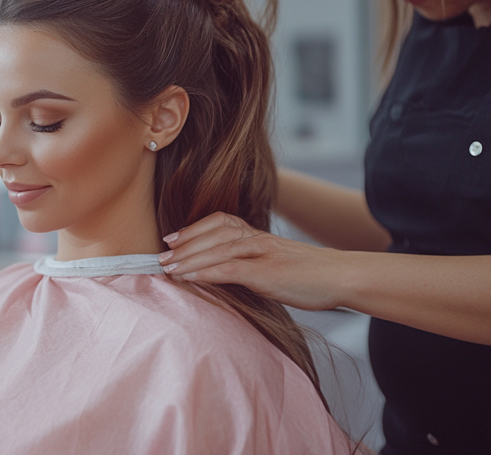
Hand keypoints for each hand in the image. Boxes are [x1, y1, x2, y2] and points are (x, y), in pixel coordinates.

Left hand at [158, 212, 345, 310]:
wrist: (342, 277)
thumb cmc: (308, 275)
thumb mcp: (275, 263)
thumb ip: (250, 263)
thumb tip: (223, 274)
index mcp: (258, 234)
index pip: (218, 223)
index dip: (192, 229)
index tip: (171, 239)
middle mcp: (257, 239)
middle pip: (212, 234)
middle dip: (184, 245)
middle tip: (159, 256)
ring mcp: (262, 254)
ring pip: (216, 250)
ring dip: (188, 259)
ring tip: (167, 267)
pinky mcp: (266, 273)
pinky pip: (229, 269)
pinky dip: (204, 273)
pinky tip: (187, 278)